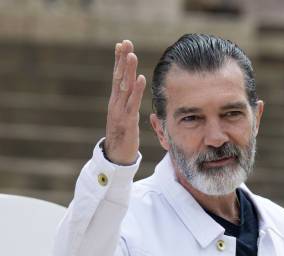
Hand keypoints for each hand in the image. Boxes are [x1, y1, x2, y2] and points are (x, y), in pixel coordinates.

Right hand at [105, 39, 145, 164]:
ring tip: (132, 54)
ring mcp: (120, 112)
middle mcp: (115, 104)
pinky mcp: (127, 121)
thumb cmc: (122, 137)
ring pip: (124, 87)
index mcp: (115, 101)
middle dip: (122, 59)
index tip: (122, 44)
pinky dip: (137, 90)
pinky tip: (141, 78)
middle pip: (118, 77)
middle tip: (125, 42)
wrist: (116, 158)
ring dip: (129, 70)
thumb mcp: (124, 117)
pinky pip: (132, 103)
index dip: (119, 60)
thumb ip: (127, 104)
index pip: (117, 77)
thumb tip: (133, 91)